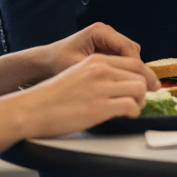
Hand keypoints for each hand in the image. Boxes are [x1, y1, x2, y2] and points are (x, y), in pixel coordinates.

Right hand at [11, 53, 157, 137]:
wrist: (29, 109)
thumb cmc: (50, 98)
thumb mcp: (76, 74)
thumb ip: (97, 75)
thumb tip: (118, 83)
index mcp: (95, 61)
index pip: (133, 62)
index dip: (144, 75)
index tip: (147, 85)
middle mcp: (101, 70)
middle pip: (140, 74)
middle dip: (145, 88)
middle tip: (142, 99)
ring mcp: (101, 87)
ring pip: (140, 88)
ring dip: (140, 101)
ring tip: (132, 108)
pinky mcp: (100, 106)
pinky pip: (131, 106)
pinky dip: (134, 112)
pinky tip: (126, 115)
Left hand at [41, 23, 157, 89]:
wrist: (45, 61)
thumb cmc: (57, 62)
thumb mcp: (78, 67)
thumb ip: (99, 72)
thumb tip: (121, 83)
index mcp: (99, 32)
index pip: (126, 47)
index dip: (136, 66)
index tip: (141, 83)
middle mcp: (106, 32)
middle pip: (132, 50)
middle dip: (140, 69)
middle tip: (150, 87)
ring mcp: (107, 39)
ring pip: (130, 55)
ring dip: (134, 71)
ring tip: (141, 88)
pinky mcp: (107, 48)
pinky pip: (123, 59)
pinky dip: (127, 71)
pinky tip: (129, 85)